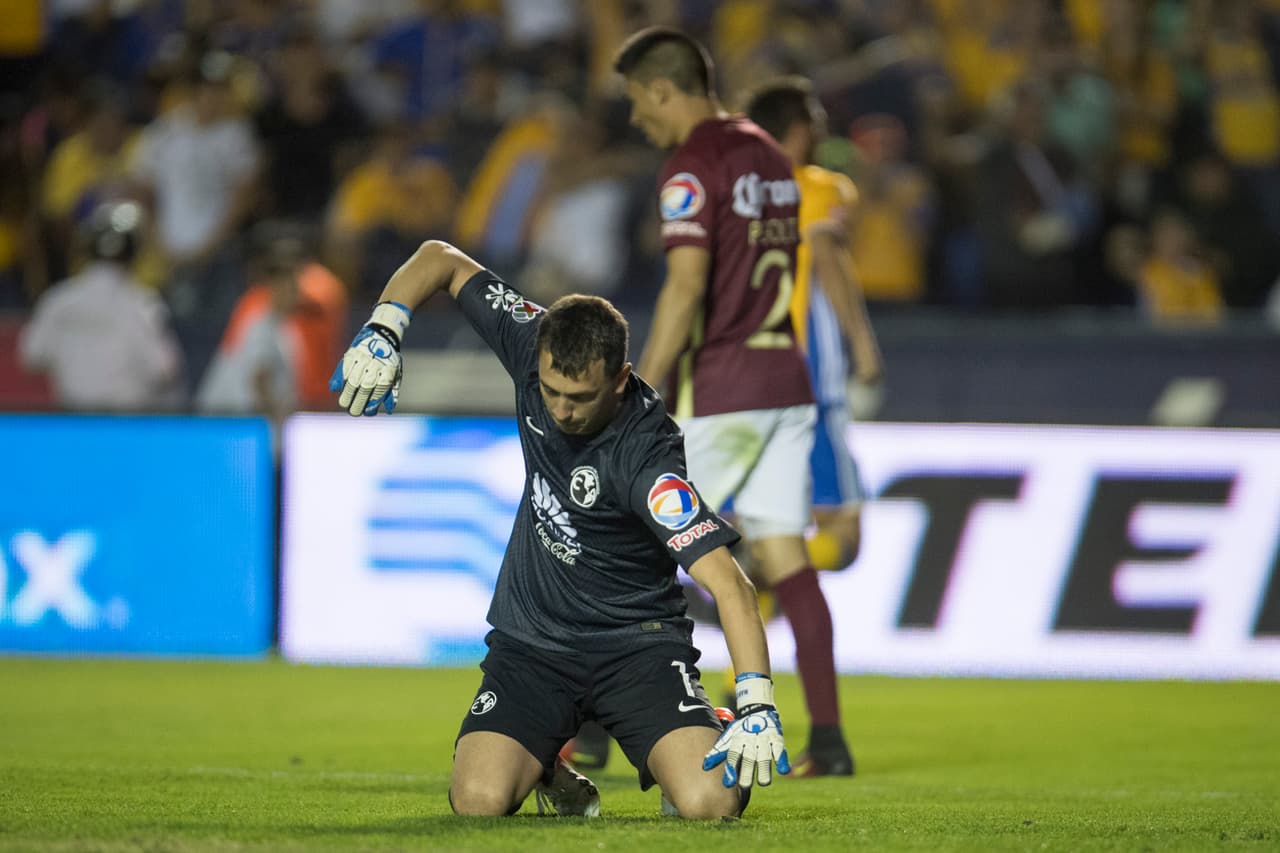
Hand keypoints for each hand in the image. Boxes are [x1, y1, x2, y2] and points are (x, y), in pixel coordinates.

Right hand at [329, 302, 410, 415]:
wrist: (382, 333)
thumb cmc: (389, 358)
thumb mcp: (395, 373)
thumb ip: (392, 391)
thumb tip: (390, 410)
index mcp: (388, 371)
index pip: (379, 391)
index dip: (373, 404)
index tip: (368, 412)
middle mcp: (375, 365)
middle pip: (365, 387)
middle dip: (358, 402)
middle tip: (354, 412)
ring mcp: (363, 359)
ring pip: (353, 380)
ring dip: (347, 394)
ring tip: (344, 404)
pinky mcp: (352, 354)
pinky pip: (344, 369)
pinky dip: (339, 379)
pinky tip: (336, 389)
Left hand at [702, 673, 789, 787]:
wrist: (757, 709)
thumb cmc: (741, 730)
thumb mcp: (728, 738)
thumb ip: (718, 752)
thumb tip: (705, 766)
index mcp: (737, 740)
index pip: (733, 755)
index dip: (730, 768)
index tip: (727, 784)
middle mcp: (750, 740)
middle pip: (749, 758)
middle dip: (747, 771)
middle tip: (745, 786)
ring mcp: (764, 740)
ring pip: (765, 756)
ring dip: (764, 769)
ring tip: (764, 782)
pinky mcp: (777, 739)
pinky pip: (780, 750)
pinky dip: (782, 759)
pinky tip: (783, 770)